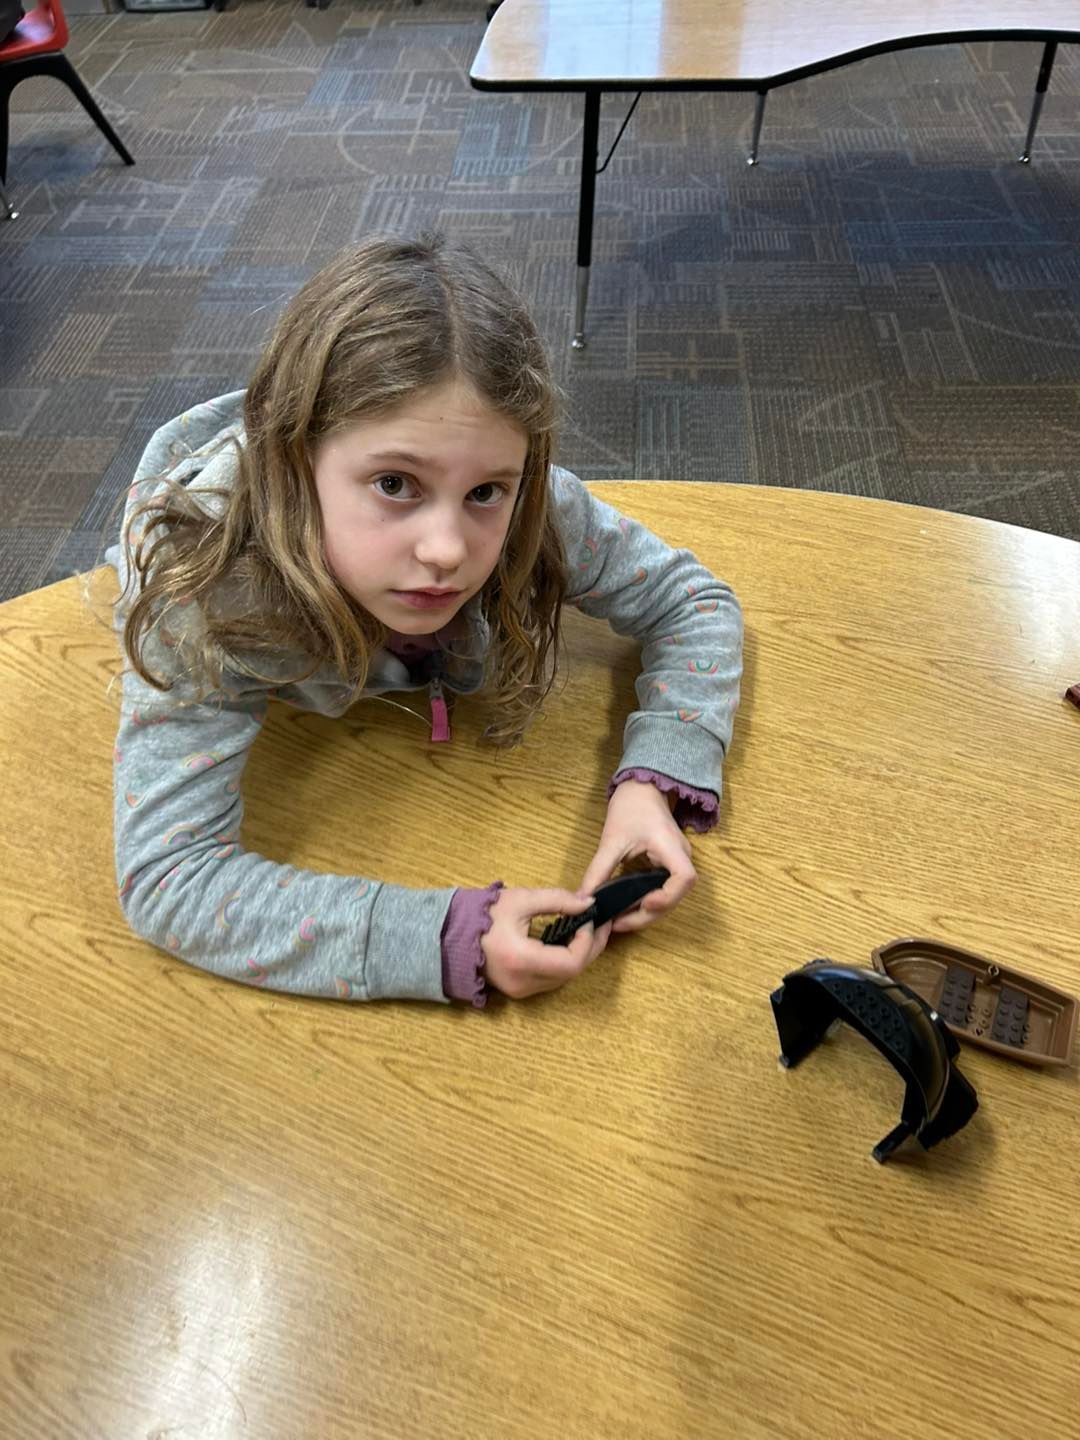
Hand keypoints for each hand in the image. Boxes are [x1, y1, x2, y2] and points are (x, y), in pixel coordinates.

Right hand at [481, 888, 613, 999]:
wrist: (449, 935)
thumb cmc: (482, 915)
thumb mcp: (521, 900)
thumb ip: (557, 900)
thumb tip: (588, 903)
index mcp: (522, 960)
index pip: (571, 962)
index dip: (587, 941)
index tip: (589, 918)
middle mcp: (523, 983)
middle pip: (572, 973)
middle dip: (590, 947)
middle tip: (600, 923)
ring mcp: (520, 991)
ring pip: (564, 978)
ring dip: (579, 955)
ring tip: (586, 929)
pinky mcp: (519, 990)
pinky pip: (551, 979)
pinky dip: (564, 961)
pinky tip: (568, 941)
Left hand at [579, 780, 695, 933]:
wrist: (642, 787)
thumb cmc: (630, 806)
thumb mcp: (611, 840)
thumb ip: (598, 871)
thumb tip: (583, 899)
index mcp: (671, 847)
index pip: (684, 879)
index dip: (668, 896)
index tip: (645, 903)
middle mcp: (681, 857)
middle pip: (676, 896)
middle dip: (649, 913)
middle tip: (619, 924)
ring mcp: (677, 861)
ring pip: (670, 896)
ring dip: (648, 911)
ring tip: (621, 920)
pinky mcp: (669, 864)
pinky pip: (663, 889)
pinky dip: (648, 901)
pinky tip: (628, 907)